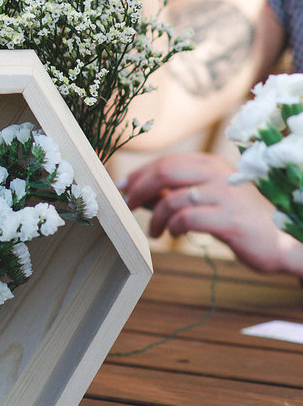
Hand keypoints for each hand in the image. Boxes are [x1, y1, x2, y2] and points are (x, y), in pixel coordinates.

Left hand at [121, 152, 302, 274]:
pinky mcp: (230, 219)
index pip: (167, 162)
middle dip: (137, 189)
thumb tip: (142, 196)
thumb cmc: (243, 222)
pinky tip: (176, 235)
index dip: (139, 174)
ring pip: (173, 198)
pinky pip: (188, 219)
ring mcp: (225, 196)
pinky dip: (175, 228)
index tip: (120, 188)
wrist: (286, 243)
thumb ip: (182, 195)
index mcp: (213, 165)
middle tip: (124, 206)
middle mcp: (219, 174)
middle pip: (164, 172)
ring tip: (155, 232)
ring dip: (156, 217)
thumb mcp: (212, 201)